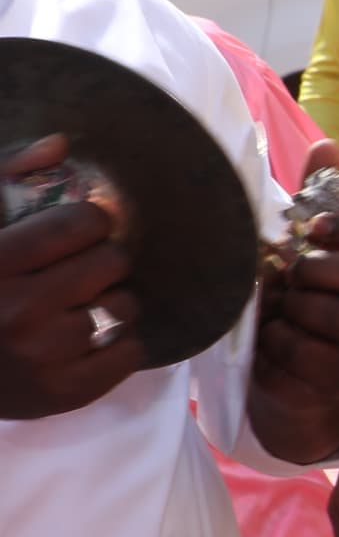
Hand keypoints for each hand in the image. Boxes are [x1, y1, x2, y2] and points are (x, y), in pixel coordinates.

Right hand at [0, 136, 139, 419]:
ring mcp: (41, 355)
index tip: (80, 228)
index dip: (89, 221)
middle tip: (82, 268)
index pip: (81, 223)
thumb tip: (61, 143)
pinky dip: (121, 343)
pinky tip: (96, 336)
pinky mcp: (60, 394)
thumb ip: (4, 173)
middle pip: (111, 262)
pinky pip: (128, 355)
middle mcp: (18, 309)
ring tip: (83, 303)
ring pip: (123, 307)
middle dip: (102, 259)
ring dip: (111, 301)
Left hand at [248, 205, 338, 462]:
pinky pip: (297, 348)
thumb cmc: (317, 294)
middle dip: (311, 270)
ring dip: (289, 306)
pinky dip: (274, 339)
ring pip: (325, 311)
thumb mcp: (320, 245)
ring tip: (286, 309)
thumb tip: (324, 144)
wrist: (312, 372)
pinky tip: (277, 338)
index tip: (314, 228)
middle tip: (296, 276)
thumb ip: (322, 196)